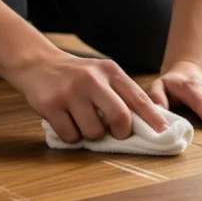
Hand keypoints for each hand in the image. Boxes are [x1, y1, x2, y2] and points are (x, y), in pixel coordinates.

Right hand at [7, 52, 170, 143]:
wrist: (37, 63)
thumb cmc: (77, 75)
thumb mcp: (103, 74)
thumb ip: (123, 93)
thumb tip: (148, 122)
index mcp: (110, 71)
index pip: (138, 97)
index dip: (153, 118)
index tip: (163, 132)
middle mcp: (92, 80)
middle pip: (120, 118)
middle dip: (121, 133)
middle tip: (116, 134)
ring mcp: (70, 93)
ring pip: (94, 132)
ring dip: (92, 135)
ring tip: (84, 122)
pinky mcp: (51, 106)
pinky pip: (71, 136)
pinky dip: (72, 137)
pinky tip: (67, 122)